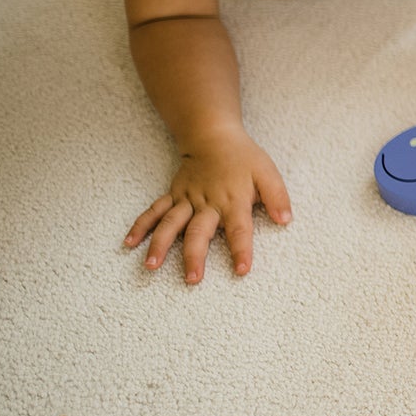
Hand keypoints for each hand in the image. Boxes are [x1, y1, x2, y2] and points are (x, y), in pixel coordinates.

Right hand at [123, 127, 291, 283]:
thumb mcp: (267, 173)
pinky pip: (155, 211)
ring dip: (160, 244)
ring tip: (150, 266)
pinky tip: (129, 243)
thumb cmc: (244, 158)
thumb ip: (277, 197)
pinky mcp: (173, 195)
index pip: (239, 229)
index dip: (241, 249)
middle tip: (192, 279)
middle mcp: (207, 203)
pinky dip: (141, 226)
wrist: (214, 136)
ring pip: (171, 223)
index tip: (241, 270)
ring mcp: (187, 199)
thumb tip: (285, 220)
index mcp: (233, 200)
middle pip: (199, 231)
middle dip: (194, 255)